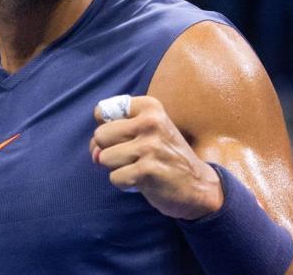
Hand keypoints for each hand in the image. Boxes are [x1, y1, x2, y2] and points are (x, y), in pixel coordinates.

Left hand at [91, 96, 223, 220]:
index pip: (102, 111)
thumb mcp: (149, 131)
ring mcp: (149, 146)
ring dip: (117, 168)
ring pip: (104, 158)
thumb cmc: (166, 156)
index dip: (106, 129)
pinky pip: (114, 178)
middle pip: (100, 135)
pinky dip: (124, 183)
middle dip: (108, 150)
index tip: (125, 137)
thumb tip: (94, 154)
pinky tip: (142, 180)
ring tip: (138, 167)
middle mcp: (151, 122)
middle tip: (130, 156)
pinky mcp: (147, 170)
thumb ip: (116, 132)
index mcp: (150, 107)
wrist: (198, 184)